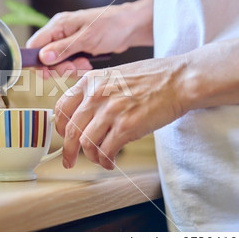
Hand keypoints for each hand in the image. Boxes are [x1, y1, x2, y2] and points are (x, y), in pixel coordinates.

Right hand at [26, 0, 153, 78]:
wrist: (131, 27)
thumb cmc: (111, 26)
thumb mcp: (86, 39)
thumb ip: (63, 49)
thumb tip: (43, 57)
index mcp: (58, 25)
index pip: (35, 44)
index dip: (37, 60)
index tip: (46, 73)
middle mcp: (60, 33)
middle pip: (46, 57)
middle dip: (59, 67)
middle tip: (74, 68)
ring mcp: (68, 41)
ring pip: (58, 63)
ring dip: (71, 68)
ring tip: (85, 64)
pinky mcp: (77, 49)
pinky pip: (69, 63)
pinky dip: (78, 67)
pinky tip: (88, 63)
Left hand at [55, 56, 186, 169]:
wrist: (179, 80)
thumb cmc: (151, 78)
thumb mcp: (114, 75)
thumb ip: (95, 91)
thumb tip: (81, 115)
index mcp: (90, 81)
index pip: (61, 108)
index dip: (59, 127)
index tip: (62, 136)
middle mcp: (96, 95)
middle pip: (70, 131)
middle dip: (68, 151)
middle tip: (69, 161)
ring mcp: (111, 111)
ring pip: (87, 144)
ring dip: (92, 157)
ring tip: (101, 159)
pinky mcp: (126, 126)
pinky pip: (106, 151)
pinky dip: (106, 160)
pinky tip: (111, 162)